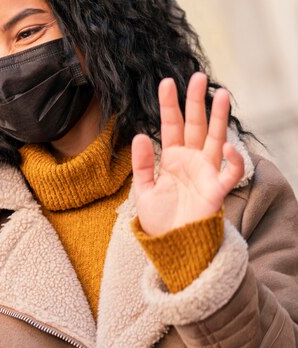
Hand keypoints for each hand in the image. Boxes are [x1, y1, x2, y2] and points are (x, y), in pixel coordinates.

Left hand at [131, 72, 244, 235]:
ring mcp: (206, 173)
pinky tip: (225, 144)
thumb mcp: (143, 191)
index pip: (170, 126)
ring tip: (221, 93)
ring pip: (215, 138)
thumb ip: (142, 164)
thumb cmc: (160, 220)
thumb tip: (139, 136)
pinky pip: (230, 172)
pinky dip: (232, 159)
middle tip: (197, 76)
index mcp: (171, 159)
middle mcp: (190, 160)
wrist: (172, 246)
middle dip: (196, 101)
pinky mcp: (217, 190)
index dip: (169, 105)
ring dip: (218, 117)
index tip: (165, 83)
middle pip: (195, 125)